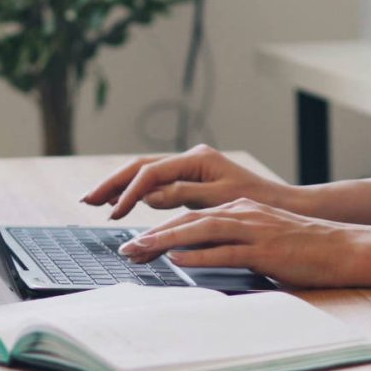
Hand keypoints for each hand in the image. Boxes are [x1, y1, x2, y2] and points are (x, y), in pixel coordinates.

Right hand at [81, 144, 291, 219]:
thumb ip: (183, 195)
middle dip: (112, 183)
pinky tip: (121, 201)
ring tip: (95, 200)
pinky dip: (136, 192)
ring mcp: (189, 168)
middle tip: (87, 199)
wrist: (282, 205)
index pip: (152, 173)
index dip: (129, 192)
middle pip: (140, 167)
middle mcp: (190, 158)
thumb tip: (148, 195)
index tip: (114, 211)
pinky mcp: (190, 179)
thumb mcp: (221, 201)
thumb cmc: (258, 204)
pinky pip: (155, 183)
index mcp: (197, 159)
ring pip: (144, 173)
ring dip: (119, 186)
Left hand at [118, 198, 362, 287]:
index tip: (135, 244)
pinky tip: (179, 260)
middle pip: (187, 220)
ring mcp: (254, 230)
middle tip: (126, 249)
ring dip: (167, 241)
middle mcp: (241, 214)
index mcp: (237, 209)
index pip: (189, 216)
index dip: (158, 228)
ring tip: (141, 250)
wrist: (344, 248)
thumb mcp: (257, 238)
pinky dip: (200, 255)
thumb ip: (227, 241)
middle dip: (152, 234)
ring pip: (200, 230)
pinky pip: (227, 251)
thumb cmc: (301, 248)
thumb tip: (192, 254)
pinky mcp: (266, 249)